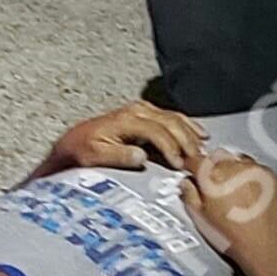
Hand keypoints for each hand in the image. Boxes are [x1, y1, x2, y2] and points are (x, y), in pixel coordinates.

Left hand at [44, 100, 207, 174]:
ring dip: (190, 132)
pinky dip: (187, 125)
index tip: (179, 164)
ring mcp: (141, 111)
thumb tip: (141, 156)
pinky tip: (199, 133)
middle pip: (170, 122)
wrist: (73, 142)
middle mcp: (135, 111)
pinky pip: (171, 116)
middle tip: (198, 159)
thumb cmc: (82, 151)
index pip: (156, 131)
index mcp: (125, 120)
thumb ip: (118, 156)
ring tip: (203, 148)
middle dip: (186, 140)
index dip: (170, 147)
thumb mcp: (94, 156)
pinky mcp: (145, 114)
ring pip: (174, 117)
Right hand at [179, 149, 276, 274]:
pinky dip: (250, 175)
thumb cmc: (233, 236)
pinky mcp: (270, 175)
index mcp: (212, 176)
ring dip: (232, 170)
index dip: (191, 165)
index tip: (191, 170)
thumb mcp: (201, 218)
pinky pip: (255, 168)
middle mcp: (234, 168)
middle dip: (213, 168)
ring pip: (237, 160)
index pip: (196, 160)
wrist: (264, 245)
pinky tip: (248, 193)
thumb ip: (189, 195)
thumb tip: (186, 185)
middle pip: (217, 158)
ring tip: (233, 191)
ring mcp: (254, 170)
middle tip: (213, 187)